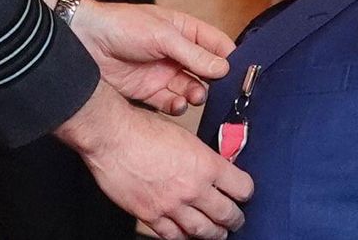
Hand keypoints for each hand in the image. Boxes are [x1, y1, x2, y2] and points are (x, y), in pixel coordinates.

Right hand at [57, 82, 251, 239]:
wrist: (112, 137)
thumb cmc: (142, 129)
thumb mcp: (184, 136)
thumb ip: (201, 157)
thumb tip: (212, 168)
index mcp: (205, 164)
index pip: (241, 187)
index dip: (245, 190)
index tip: (243, 191)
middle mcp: (192, 188)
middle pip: (226, 214)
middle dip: (235, 218)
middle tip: (236, 219)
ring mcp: (171, 205)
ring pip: (202, 230)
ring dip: (214, 233)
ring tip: (217, 233)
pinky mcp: (150, 215)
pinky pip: (173, 235)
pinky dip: (184, 237)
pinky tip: (187, 235)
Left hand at [70, 0, 233, 114]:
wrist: (85, 41)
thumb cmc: (122, 26)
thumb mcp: (162, 35)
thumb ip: (193, 53)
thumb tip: (223, 67)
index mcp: (184, 31)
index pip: (216, 44)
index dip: (230, 58)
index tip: (241, 73)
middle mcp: (177, 53)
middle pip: (207, 71)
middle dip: (215, 82)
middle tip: (221, 92)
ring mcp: (164, 73)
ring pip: (191, 89)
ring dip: (197, 94)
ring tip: (196, 96)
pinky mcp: (149, 92)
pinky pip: (171, 103)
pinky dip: (178, 106)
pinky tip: (179, 104)